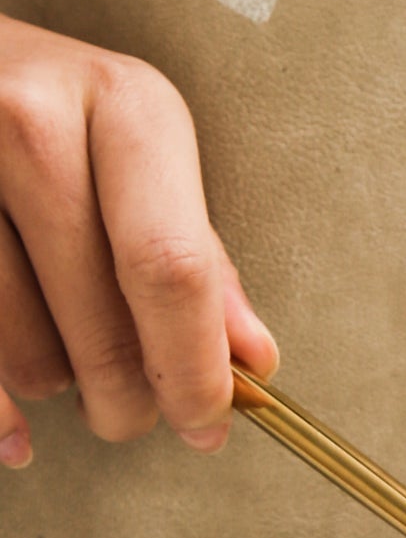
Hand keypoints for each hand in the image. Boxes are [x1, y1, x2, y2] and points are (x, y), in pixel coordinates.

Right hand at [0, 12, 275, 469]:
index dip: (192, 368)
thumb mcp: (135, 153)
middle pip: (104, 325)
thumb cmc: (47, 112)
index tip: (204, 423)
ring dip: (55, 387)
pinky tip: (15, 432)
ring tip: (60, 362)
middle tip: (129, 414)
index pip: (171, 268)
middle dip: (127, 401)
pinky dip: (0, 412)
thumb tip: (249, 357)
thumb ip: (192, 252)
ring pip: (28, 351)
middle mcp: (33, 122)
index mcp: (124, 106)